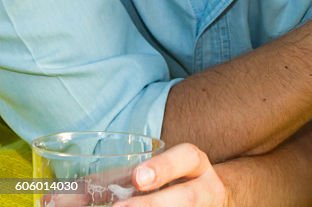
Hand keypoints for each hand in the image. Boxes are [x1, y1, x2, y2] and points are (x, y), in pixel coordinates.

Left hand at [112, 143, 228, 206]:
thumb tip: (55, 199)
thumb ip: (117, 180)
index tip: (137, 178)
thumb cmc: (169, 184)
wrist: (208, 201)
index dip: (163, 167)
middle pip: (188, 198)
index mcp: (194, 166)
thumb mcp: (155, 172)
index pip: (187, 157)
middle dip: (153, 206)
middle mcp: (204, 190)